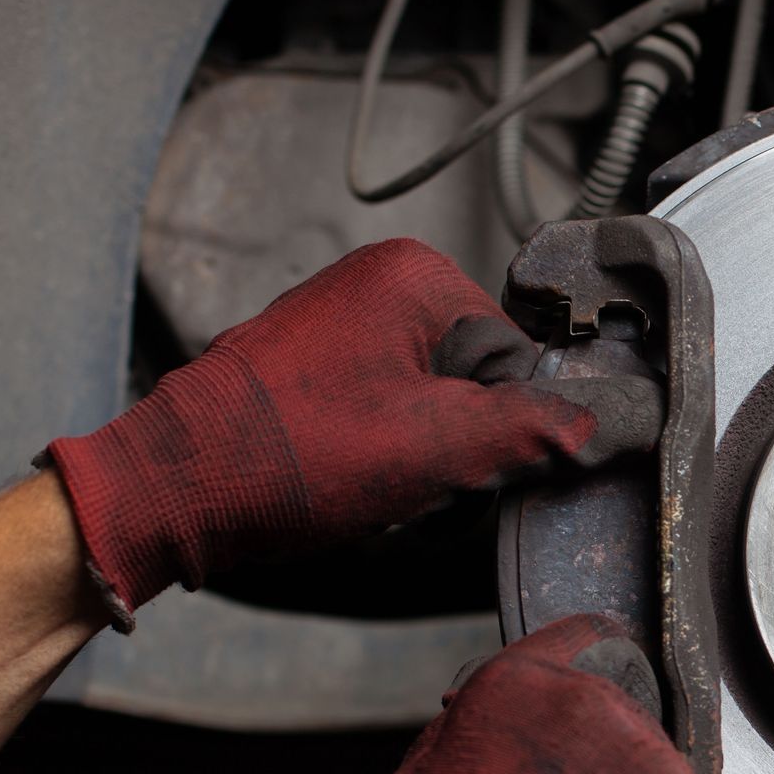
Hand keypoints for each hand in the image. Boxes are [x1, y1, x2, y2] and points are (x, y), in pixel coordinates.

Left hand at [39, 239, 659, 629]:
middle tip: (411, 482)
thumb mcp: (436, 451)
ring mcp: (345, 324)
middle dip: (462, 449)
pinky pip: (396, 415)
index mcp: (415, 277)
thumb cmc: (281, 461)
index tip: (462, 466)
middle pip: (483, 385)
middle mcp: (379, 283)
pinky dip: (387, 459)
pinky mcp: (321, 367)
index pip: (522, 363)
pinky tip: (350, 482)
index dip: (504, 430)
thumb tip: (604, 424)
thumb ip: (535, 430)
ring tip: (372, 484)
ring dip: (425, 463)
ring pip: (442, 409)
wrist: (169, 495)